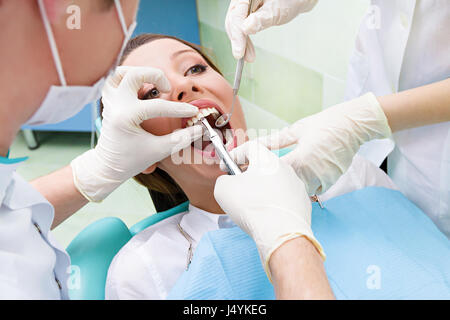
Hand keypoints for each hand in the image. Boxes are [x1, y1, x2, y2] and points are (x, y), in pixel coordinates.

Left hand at [71, 66, 202, 201]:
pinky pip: (115, 80)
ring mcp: (110, 102)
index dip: (179, 108)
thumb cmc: (130, 160)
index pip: (157, 106)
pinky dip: (128, 79)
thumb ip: (180, 139)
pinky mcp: (109, 102)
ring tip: (152, 83)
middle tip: (167, 89)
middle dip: (155, 76)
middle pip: (133, 75)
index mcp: (126, 117)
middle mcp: (115, 106)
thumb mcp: (158, 151)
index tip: (193, 111)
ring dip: (139, 73)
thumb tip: (200, 129)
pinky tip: (141, 88)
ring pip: (120, 73)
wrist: (108, 166)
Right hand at [214, 141, 324, 280]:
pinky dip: (274, 204)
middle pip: (263, 166)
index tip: (226, 166)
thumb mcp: (223, 189)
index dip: (235, 154)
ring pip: (275, 183)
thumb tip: (228, 181)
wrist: (281, 233)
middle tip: (238, 187)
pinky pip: (284, 198)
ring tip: (251, 205)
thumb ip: (223, 179)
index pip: (250, 147)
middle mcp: (285, 168)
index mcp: (267, 160)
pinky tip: (266, 216)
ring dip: (262, 190)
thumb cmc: (252, 208)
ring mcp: (297, 186)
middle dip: (249, 174)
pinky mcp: (303, 203)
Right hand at [225, 0, 317, 60]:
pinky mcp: (245, 13)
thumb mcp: (277, 10)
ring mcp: (243, 5)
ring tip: (248, 57)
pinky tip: (247, 51)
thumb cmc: (290, 1)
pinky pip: (240, 26)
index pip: (236, 14)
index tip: (239, 52)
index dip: (237, 34)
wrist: (296, 0)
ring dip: (240, 42)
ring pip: (235, 25)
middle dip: (237, 40)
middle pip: (233, 20)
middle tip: (243, 57)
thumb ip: (262, 18)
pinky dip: (243, 39)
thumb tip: (246, 28)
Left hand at [259, 93, 391, 194]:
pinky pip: (314, 190)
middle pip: (285, 187)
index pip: (274, 173)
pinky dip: (305, 186)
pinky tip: (302, 177)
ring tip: (283, 178)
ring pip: (299, 191)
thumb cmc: (325, 124)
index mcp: (301, 159)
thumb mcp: (296, 130)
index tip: (251, 171)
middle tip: (264, 176)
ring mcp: (324, 179)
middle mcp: (313, 173)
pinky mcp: (332, 181)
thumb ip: (274, 141)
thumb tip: (255, 145)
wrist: (354, 125)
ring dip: (290, 186)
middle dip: (274, 182)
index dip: (260, 172)